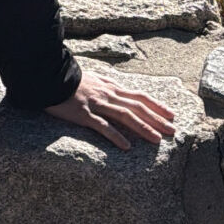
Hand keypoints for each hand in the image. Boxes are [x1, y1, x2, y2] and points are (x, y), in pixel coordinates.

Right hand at [44, 69, 176, 149]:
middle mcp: (108, 95)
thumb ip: (108, 85)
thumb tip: (120, 91)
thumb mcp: (94, 78)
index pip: (139, 96)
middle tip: (173, 131)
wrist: (50, 76)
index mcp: (111, 87)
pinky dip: (116, 136)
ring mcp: (97, 104)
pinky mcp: (84, 114)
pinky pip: (103, 126)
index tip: (171, 114)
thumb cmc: (71, 79)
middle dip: (157, 119)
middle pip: (137, 107)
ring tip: (157, 140)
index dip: (157, 105)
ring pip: (125, 116)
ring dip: (143, 128)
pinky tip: (127, 147)